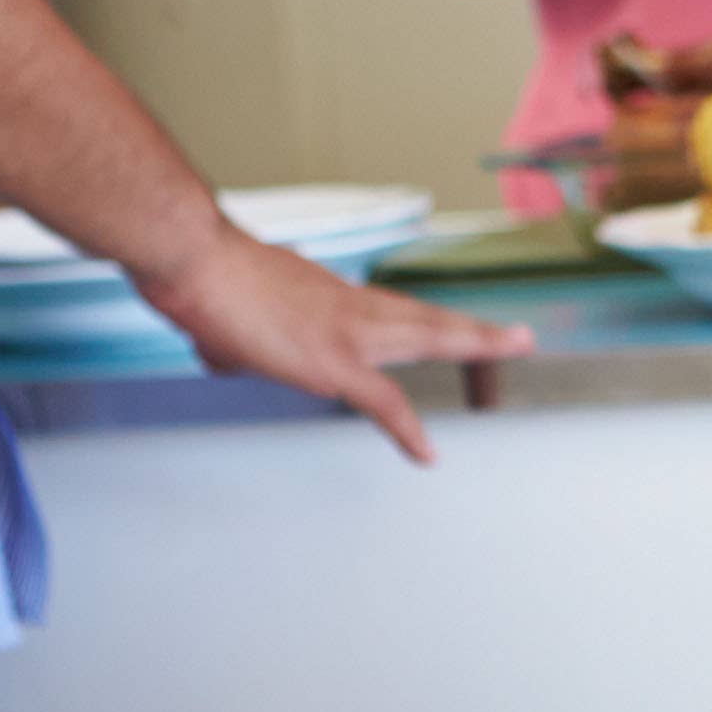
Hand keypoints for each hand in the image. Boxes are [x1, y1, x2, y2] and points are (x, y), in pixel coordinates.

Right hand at [133, 228, 532, 462]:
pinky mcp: (334, 364)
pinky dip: (407, 430)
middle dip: (471, 329)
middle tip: (517, 335)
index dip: (410, 322)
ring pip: (430, 335)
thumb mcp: (229, 301)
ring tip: (518, 344)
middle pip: (424, 318)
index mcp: (326, 292)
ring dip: (476, 340)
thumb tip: (225, 348)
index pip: (382, 309)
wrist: (193, 257)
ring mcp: (349, 331)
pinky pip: (384, 403)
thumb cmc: (198, 271)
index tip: (434, 326)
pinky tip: (427, 455)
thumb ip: (242, 330)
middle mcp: (349, 304)